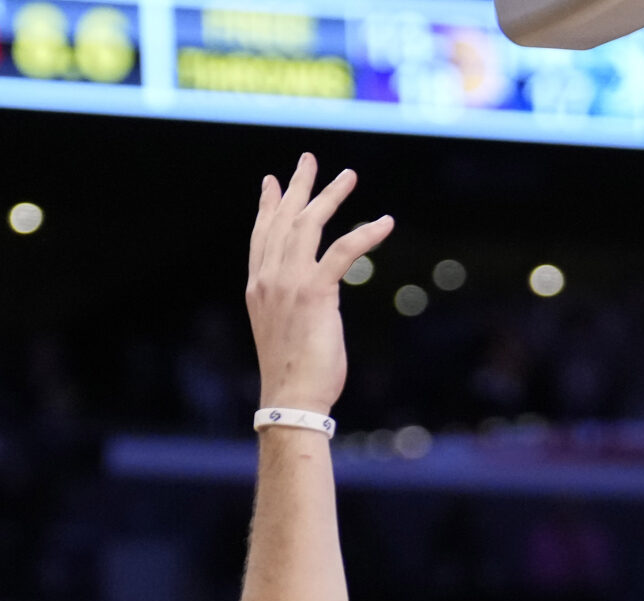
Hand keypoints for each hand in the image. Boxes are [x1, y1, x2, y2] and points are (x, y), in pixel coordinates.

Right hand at [245, 154, 392, 416]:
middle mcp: (268, 278)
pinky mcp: (315, 292)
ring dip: (331, 196)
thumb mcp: (285, 330)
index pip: (261, 236)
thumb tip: (309, 299)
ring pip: (309, 225)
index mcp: (258, 287)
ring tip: (348, 175)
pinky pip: (342, 251)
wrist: (291, 397)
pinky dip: (365, 233)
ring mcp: (289, 283)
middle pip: (283, 220)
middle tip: (308, 159)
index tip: (270, 182)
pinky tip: (385, 222)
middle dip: (298, 186)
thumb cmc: (294, 373)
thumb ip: (292, 305)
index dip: (267, 206)